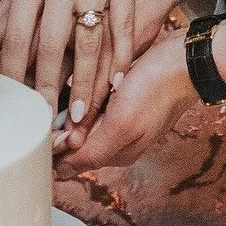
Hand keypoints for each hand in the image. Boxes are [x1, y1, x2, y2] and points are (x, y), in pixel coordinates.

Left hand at [0, 0, 138, 134]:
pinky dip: (120, 57)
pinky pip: (122, 27)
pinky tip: (115, 84)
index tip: (11, 103)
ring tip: (82, 116)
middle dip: (49, 88)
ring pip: (89, 42)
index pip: (18, 34)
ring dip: (87, 83)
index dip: (14, 72)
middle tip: (46, 123)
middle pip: (53, 44)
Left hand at [53, 33, 195, 174]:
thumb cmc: (157, 90)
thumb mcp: (122, 124)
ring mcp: (120, 118)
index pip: (71, 161)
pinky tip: (84, 79)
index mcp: (116, 153)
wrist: (186, 60)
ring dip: (72, 108)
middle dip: (60, 125)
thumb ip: (93, 149)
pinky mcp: (122, 99)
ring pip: (82, 119)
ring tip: (67, 88)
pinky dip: (85, 94)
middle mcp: (116, 139)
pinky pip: (94, 101)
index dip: (51, 147)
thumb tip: (62, 165)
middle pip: (73, 139)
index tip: (39, 126)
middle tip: (52, 102)